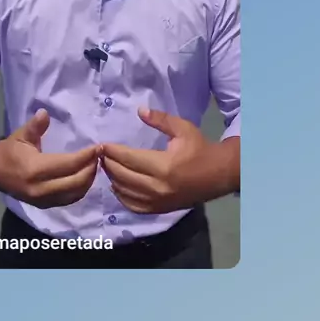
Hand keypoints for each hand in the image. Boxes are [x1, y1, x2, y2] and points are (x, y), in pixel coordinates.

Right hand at [0, 109, 99, 207]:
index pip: (68, 165)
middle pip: (76, 182)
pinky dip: (80, 189)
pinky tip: (85, 177)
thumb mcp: (22, 135)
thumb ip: (35, 126)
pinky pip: (68, 200)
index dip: (86, 157)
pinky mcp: (45, 205)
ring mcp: (43, 200)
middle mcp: (41, 188)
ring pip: (75, 194)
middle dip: (91, 168)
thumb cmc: (10, 150)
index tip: (97, 147)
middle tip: (99, 156)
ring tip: (95, 165)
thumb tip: (44, 112)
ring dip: (88, 180)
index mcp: (35, 169)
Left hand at [101, 108, 238, 213]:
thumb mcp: (182, 129)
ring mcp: (158, 202)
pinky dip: (121, 196)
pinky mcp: (160, 210)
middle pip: (123, 176)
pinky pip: (134, 206)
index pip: (129, 159)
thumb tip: (139, 110)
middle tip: (101, 154)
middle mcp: (158, 187)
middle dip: (108, 164)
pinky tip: (117, 185)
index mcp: (164, 166)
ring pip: (125, 192)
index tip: (102, 145)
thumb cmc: (199, 148)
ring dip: (112, 179)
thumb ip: (160, 119)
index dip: (112, 152)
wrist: (218, 174)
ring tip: (106, 166)